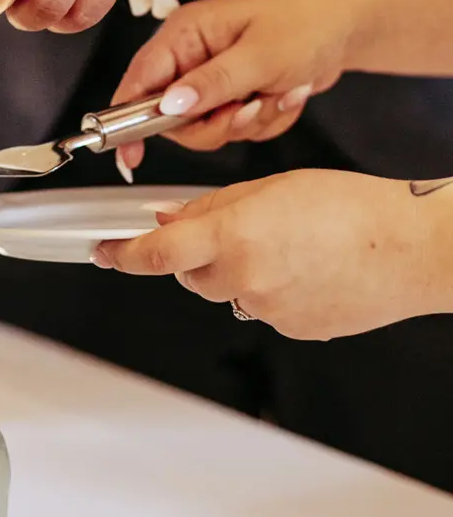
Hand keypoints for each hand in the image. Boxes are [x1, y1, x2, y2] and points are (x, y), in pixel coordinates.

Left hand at [92, 170, 442, 339]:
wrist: (412, 249)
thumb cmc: (355, 208)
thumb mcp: (274, 188)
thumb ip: (215, 207)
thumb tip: (173, 220)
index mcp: (235, 235)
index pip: (156, 253)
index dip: (122, 255)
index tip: (104, 252)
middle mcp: (245, 278)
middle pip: (190, 273)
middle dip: (197, 253)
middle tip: (233, 229)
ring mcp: (267, 310)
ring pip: (227, 292)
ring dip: (236, 270)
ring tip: (286, 245)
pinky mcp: (291, 328)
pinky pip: (261, 308)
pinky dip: (270, 289)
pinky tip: (305, 269)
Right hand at [110, 0, 354, 173]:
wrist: (350, 22)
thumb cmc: (307, 20)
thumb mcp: (259, 56)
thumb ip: (211, 84)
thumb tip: (169, 106)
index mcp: (186, 34)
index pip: (139, 82)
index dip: (128, 120)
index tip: (130, 155)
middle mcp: (193, 56)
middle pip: (174, 118)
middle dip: (216, 123)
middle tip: (247, 107)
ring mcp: (214, 77)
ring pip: (209, 128)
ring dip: (248, 121)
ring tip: (275, 93)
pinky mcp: (236, 93)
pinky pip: (237, 128)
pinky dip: (265, 120)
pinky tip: (284, 93)